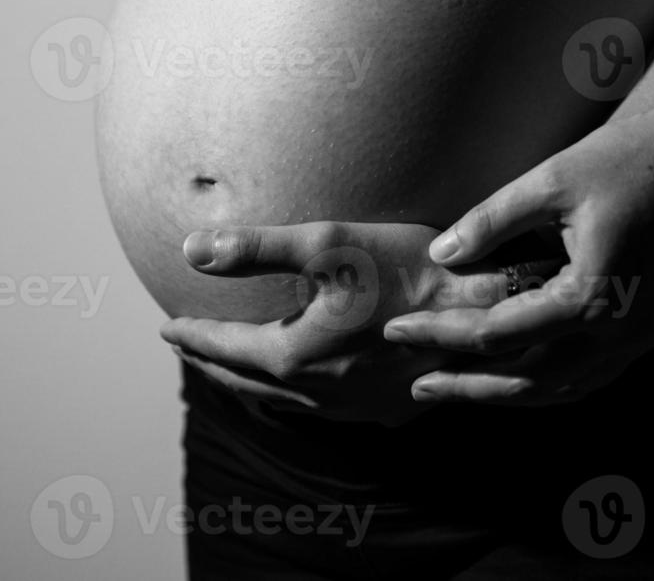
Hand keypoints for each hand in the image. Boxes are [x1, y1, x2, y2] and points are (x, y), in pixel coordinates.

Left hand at [158, 221, 559, 424]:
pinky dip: (301, 395)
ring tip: (239, 367)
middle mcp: (323, 393)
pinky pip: (329, 409)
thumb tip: (190, 251)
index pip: (228, 349)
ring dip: (256, 384)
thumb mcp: (328, 244)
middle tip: (190, 350)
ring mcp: (359, 408)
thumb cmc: (409, 266)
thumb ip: (255, 248)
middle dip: (216, 364)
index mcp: (299, 355)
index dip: (194, 337)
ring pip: (288, 402)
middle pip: (250, 383)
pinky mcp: (392, 409)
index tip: (167, 330)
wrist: (485, 307)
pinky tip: (310, 384)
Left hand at [382, 97, 653, 405]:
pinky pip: (597, 374)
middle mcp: (621, 332)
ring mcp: (646, 337)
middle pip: (529, 379)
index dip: (439, 332)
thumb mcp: (552, 179)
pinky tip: (525, 373)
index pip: (495, 332)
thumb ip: (491, 222)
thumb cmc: (634, 157)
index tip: (395, 329)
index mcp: (590, 298)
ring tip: (463, 388)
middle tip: (417, 385)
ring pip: (566, 388)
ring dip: (511, 392)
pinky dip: (554, 382)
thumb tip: (438, 256)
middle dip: (468, 385)